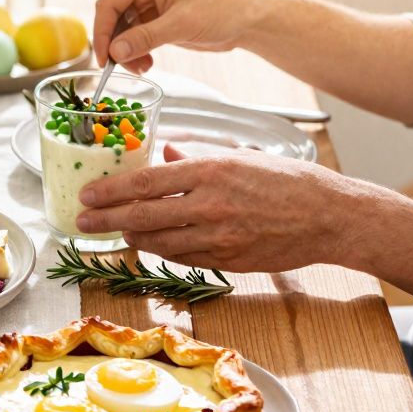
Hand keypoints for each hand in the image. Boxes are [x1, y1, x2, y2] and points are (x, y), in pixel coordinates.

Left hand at [74, 145, 368, 271]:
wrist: (330, 216)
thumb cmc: (287, 181)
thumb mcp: (239, 156)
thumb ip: (195, 156)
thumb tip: (164, 152)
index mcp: (211, 171)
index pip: (146, 182)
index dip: (111, 191)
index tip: (88, 193)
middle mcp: (210, 204)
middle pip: (143, 215)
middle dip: (106, 219)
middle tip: (83, 219)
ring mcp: (218, 236)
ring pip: (158, 241)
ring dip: (130, 237)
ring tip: (114, 231)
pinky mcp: (227, 259)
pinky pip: (181, 258)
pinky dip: (160, 251)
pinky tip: (147, 244)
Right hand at [94, 0, 258, 73]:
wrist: (247, 18)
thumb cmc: (222, 9)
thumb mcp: (181, 24)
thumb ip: (145, 38)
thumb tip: (114, 52)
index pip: (109, 3)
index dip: (102, 33)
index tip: (104, 59)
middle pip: (112, 17)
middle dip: (116, 45)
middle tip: (122, 67)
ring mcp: (146, 0)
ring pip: (120, 30)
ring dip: (126, 52)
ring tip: (142, 67)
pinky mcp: (153, 17)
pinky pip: (133, 36)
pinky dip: (135, 52)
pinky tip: (147, 63)